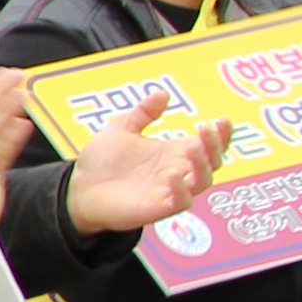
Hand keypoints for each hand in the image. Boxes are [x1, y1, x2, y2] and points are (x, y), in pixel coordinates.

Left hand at [60, 110, 229, 237]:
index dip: (220, 134)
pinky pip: (181, 202)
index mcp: (172, 152)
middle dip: (215, 145)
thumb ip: (143, 112)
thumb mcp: (121, 129)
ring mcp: (170, 190)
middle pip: (212, 161)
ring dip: (203, 164)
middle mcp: (177, 171)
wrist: (78, 188)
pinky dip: (182, 189)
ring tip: (194, 146)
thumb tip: (162, 94)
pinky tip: (174, 174)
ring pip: (202, 181)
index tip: (222, 120)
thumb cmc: (102, 162)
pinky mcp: (158, 208)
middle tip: (206, 129)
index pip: (207, 144)